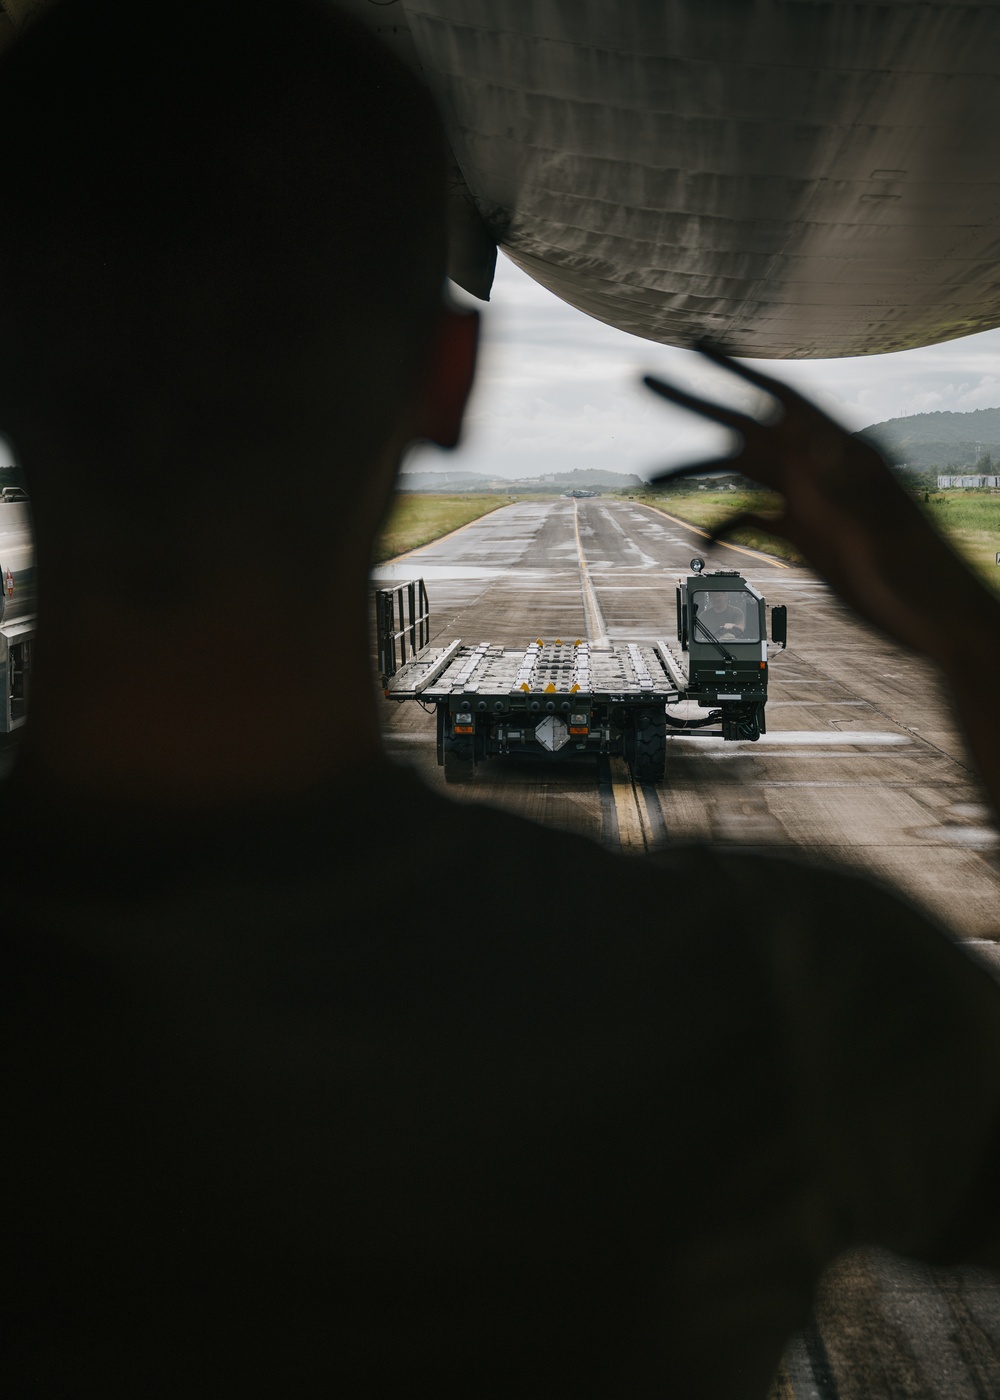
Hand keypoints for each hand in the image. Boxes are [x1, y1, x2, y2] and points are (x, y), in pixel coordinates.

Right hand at [643, 344, 998, 669]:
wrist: (933, 617)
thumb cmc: (918, 572)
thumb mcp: (877, 524)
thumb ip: (841, 487)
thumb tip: (806, 449)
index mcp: (836, 448)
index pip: (778, 393)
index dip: (733, 367)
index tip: (692, 342)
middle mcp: (816, 465)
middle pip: (745, 423)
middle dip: (695, 402)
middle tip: (644, 379)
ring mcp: (808, 499)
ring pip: (739, 472)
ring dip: (695, 471)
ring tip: (649, 476)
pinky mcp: (804, 534)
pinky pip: (752, 518)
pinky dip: (722, 528)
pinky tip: (701, 545)